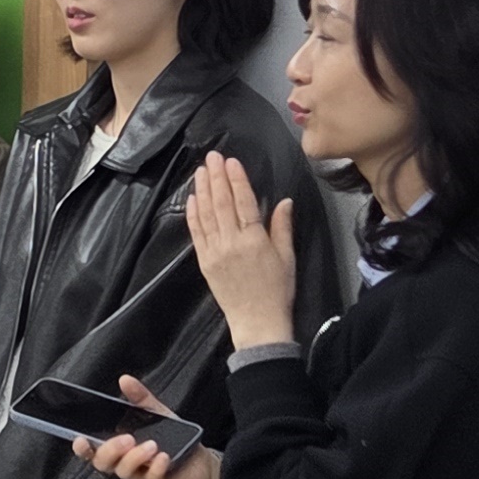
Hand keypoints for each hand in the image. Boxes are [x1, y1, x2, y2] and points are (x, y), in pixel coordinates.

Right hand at [76, 376, 220, 478]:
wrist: (203, 462)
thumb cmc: (175, 440)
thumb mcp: (157, 414)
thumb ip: (140, 399)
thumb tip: (125, 379)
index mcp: (120, 447)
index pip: (94, 450)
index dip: (83, 448)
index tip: (80, 440)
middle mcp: (125, 462)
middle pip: (103, 463)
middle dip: (110, 450)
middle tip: (127, 438)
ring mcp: (140, 475)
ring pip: (124, 472)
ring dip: (134, 457)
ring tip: (152, 445)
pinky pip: (151, 478)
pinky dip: (156, 467)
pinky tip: (164, 457)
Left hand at [187, 154, 298, 348]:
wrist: (257, 321)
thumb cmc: (277, 289)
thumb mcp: (287, 257)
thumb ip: (282, 227)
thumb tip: (284, 200)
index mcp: (254, 239)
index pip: (243, 202)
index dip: (236, 179)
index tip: (231, 161)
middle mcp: (231, 242)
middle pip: (221, 203)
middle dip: (216, 177)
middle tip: (212, 157)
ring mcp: (214, 251)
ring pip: (206, 214)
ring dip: (202, 190)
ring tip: (200, 171)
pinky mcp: (204, 261)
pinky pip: (196, 233)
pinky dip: (193, 214)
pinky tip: (192, 199)